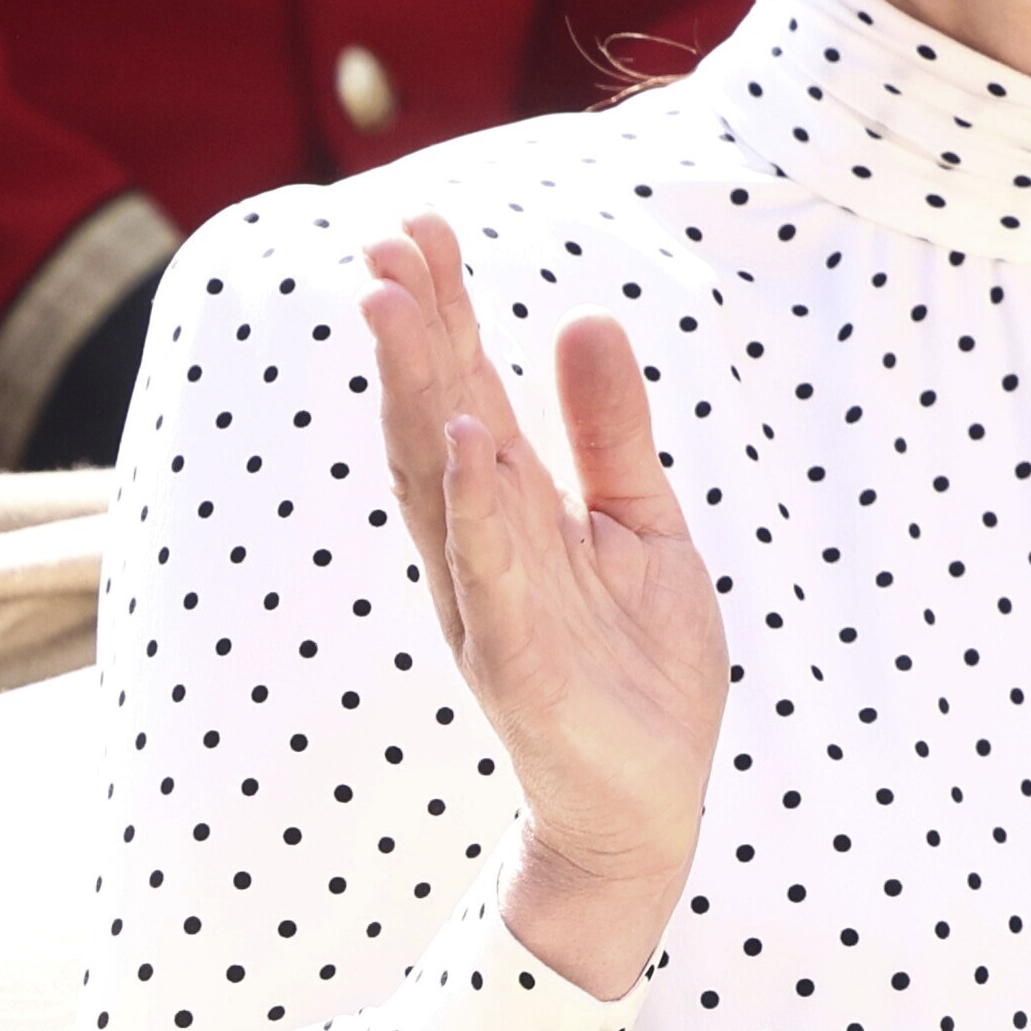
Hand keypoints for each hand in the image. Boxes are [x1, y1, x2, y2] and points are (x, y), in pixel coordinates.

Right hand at [359, 216, 726, 1002]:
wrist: (648, 801)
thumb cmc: (634, 667)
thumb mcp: (639, 525)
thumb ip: (610, 431)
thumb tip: (582, 316)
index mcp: (506, 511)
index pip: (463, 393)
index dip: (440, 314)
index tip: (419, 228)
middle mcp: (480, 548)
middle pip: (435, 422)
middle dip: (411, 333)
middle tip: (382, 240)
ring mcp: (491, 604)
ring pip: (443, 484)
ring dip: (420, 395)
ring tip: (400, 307)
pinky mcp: (518, 662)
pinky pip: (494, 572)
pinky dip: (478, 507)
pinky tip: (470, 441)